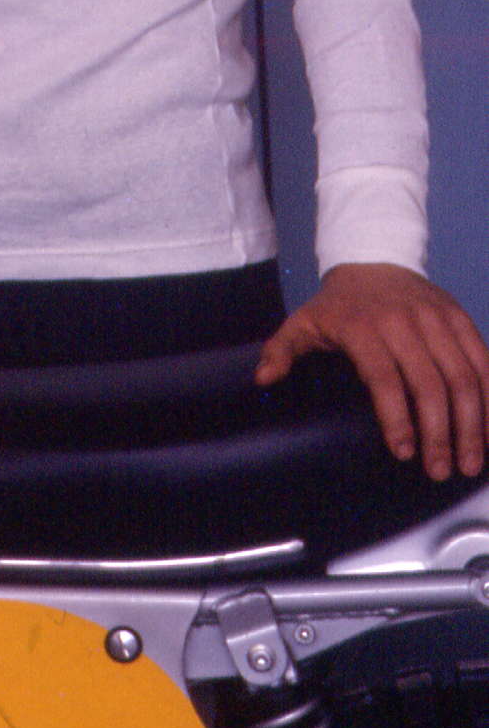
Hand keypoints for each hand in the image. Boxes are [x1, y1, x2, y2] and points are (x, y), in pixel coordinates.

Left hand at [256, 262, 488, 479]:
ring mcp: (437, 319)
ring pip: (464, 376)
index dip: (396, 417)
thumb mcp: (303, 321)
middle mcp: (404, 322)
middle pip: (430, 383)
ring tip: (470, 462)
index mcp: (362, 327)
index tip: (404, 452)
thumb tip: (262, 380)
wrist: (374, 256)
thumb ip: (281, 350)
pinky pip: (485, 361)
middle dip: (440, 433)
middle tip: (439, 470)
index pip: (384, 378)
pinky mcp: (461, 318)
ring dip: (474, 424)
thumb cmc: (338, 303)